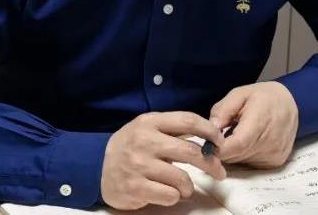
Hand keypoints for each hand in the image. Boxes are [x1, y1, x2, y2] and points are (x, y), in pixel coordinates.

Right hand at [101, 111, 226, 209]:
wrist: (96, 168)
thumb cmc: (130, 147)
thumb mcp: (146, 129)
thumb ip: (173, 130)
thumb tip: (209, 136)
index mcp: (149, 122)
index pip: (187, 120)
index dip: (209, 131)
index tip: (220, 142)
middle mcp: (144, 141)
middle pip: (190, 151)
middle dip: (211, 164)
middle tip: (219, 172)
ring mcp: (138, 165)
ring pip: (182, 179)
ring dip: (189, 186)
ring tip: (184, 187)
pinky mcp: (135, 188)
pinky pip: (169, 195)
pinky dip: (174, 196)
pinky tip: (166, 193)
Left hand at [210, 81, 298, 168]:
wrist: (290, 104)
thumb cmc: (263, 97)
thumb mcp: (239, 94)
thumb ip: (223, 111)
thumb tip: (210, 130)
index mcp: (260, 121)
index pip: (237, 144)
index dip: (219, 147)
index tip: (209, 142)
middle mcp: (270, 142)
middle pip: (236, 155)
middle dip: (223, 147)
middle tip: (223, 132)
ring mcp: (274, 154)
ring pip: (241, 161)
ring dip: (234, 151)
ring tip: (239, 133)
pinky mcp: (276, 162)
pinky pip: (250, 164)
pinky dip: (244, 155)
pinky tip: (249, 141)